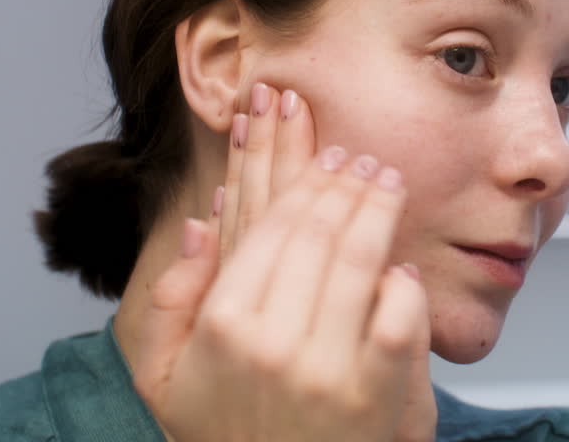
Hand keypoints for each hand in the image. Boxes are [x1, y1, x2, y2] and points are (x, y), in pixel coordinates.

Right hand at [128, 84, 436, 441]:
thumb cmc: (224, 434)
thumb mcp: (164, 377)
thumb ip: (170, 300)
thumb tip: (201, 225)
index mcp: (222, 324)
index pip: (272, 227)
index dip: (305, 181)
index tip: (327, 155)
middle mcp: (271, 341)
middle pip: (318, 234)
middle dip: (346, 184)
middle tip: (363, 159)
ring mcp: (325, 368)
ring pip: (359, 263)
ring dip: (378, 212)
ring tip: (389, 185)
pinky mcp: (372, 395)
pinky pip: (398, 318)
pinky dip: (404, 286)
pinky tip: (402, 267)